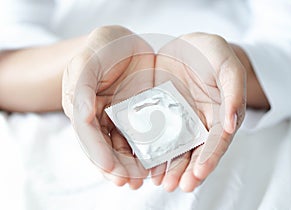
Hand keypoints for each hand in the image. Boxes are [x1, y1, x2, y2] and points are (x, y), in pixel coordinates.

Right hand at [62, 26, 154, 188]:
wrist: (126, 40)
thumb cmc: (101, 48)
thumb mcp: (86, 63)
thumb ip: (81, 90)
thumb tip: (82, 118)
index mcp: (84, 111)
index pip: (90, 138)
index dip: (99, 155)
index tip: (112, 170)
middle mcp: (103, 119)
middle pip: (109, 149)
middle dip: (119, 168)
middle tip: (132, 182)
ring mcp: (124, 118)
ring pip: (129, 147)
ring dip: (136, 165)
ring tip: (146, 179)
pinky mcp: (145, 114)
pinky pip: (149, 135)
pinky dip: (153, 150)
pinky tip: (161, 161)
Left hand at [150, 33, 245, 191]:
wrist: (187, 46)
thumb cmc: (212, 54)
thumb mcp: (228, 66)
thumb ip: (233, 92)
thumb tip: (233, 124)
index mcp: (219, 115)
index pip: (216, 142)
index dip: (209, 158)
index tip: (198, 174)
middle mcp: (198, 123)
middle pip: (194, 152)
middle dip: (185, 170)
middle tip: (173, 185)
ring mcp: (177, 120)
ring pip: (173, 148)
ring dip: (166, 166)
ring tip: (158, 181)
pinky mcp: (158, 113)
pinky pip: (153, 132)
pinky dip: (148, 148)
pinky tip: (141, 160)